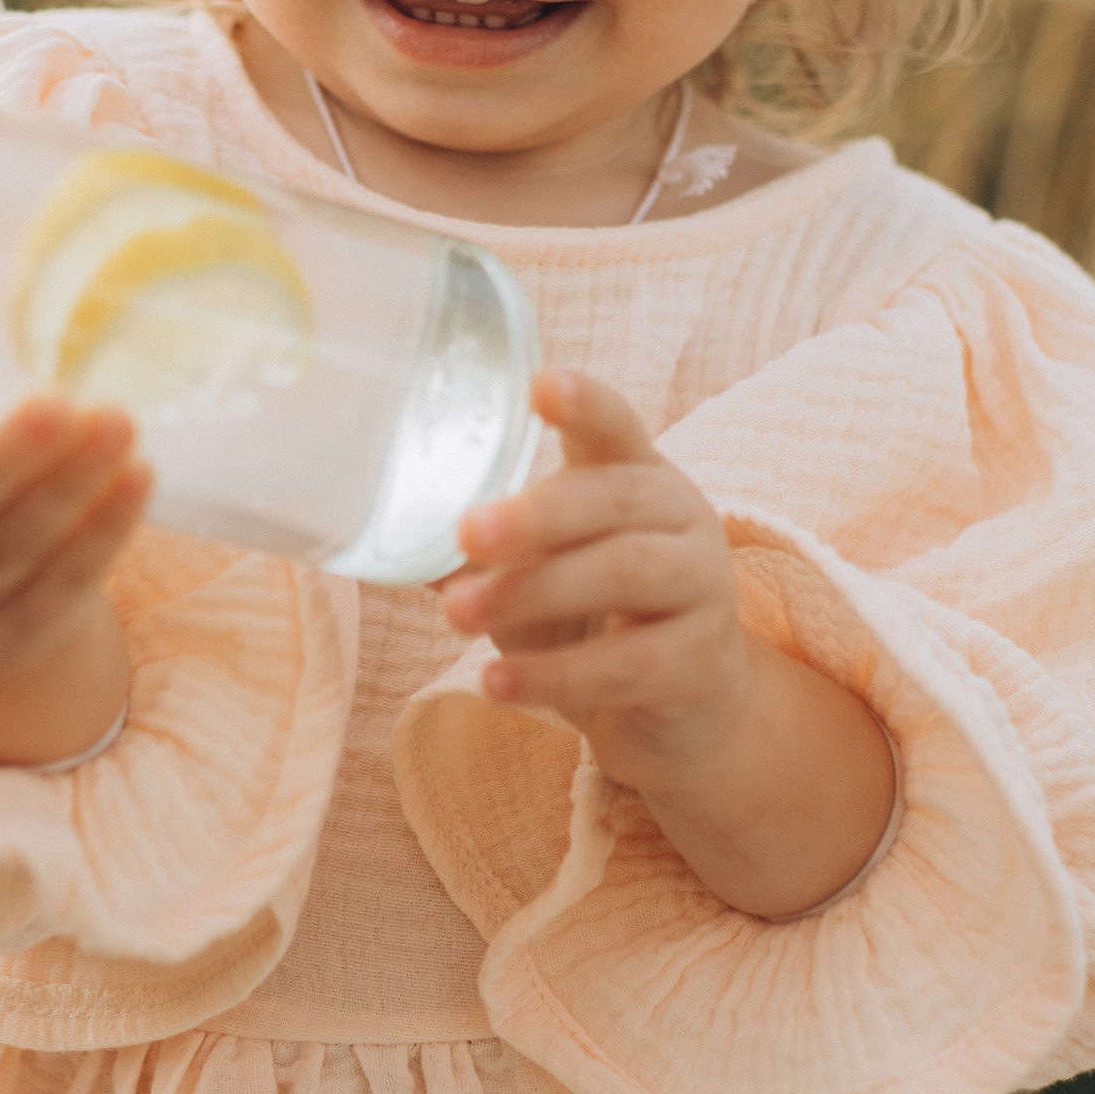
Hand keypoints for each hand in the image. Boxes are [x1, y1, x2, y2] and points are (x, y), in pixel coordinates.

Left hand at [440, 370, 752, 790]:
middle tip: (466, 533)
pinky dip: (555, 676)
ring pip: (624, 574)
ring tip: (456, 616)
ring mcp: (703, 588)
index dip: (584, 404)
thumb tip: (391, 537)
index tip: (541, 384)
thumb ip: (481, 554)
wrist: (682, 709)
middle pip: (614, 498)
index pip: (616, 426)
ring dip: (532, 593)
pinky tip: (495, 684)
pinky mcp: (701, 662)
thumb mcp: (538, 574)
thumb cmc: (594, 621)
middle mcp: (682, 518)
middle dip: (535, 513)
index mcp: (638, 477)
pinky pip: (628, 665)